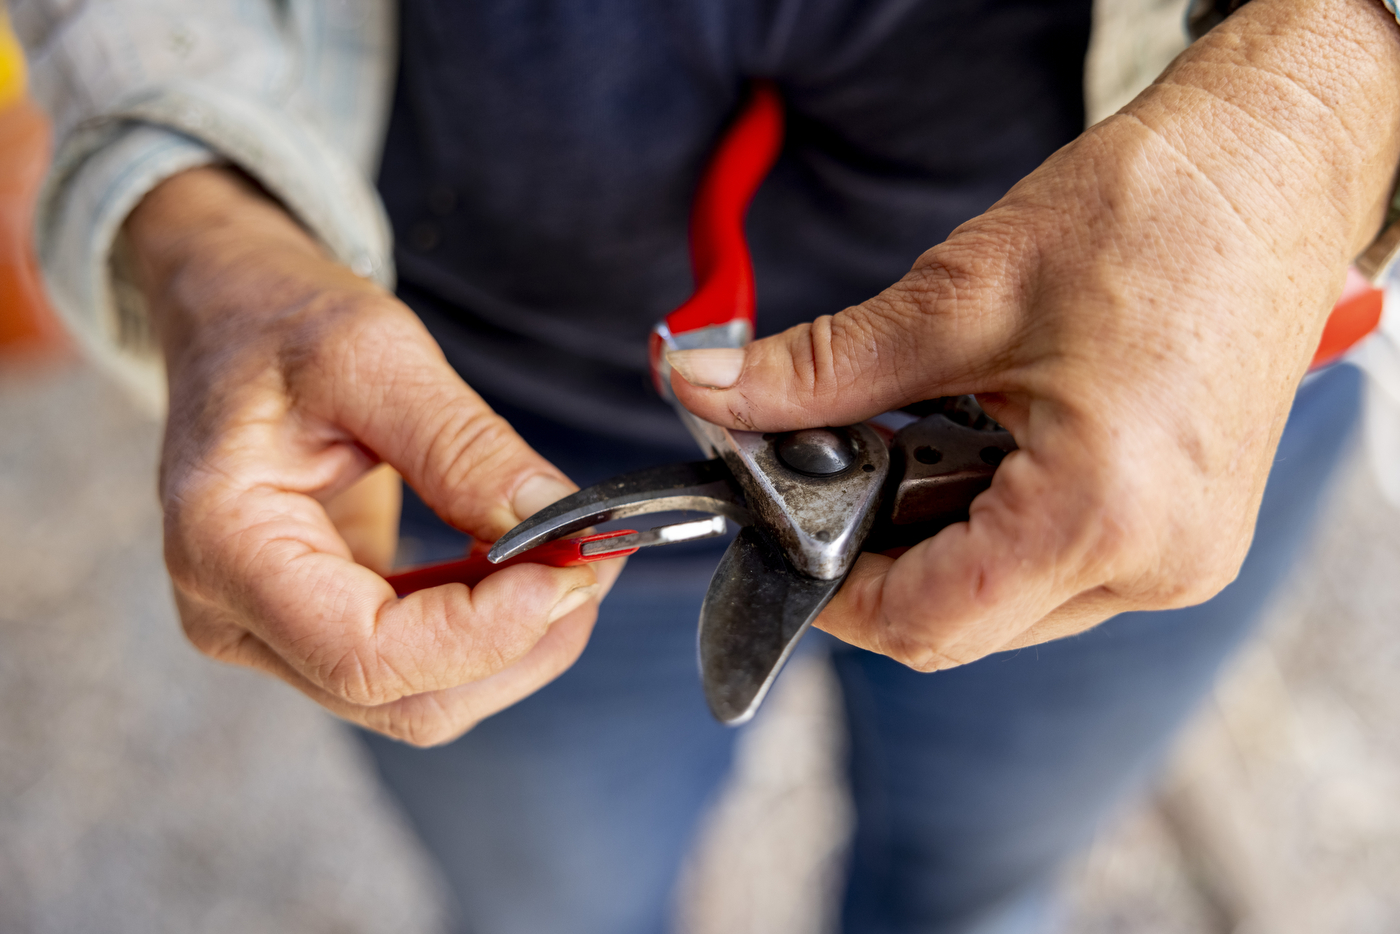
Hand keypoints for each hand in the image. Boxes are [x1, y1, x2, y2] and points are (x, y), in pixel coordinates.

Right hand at [126, 167, 619, 744]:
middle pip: (404, 697)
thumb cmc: (278, 323)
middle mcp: (236, 616)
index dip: (482, 633)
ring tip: (577, 562)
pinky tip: (535, 571)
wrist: (233, 320)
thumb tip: (560, 523)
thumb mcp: (374, 354)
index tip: (570, 573)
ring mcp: (277, 634)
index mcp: (222, 547)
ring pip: (424, 698)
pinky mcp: (322, 626)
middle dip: (519, 643)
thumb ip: (465, 448)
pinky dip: (493, 629)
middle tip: (595, 566)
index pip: (363, 654)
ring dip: (518, 644)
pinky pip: (422, 663)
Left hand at [668, 0, 1399, 669]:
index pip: (924, 622)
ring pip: (1005, 605)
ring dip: (936, 542)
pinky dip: (993, 529)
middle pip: (961, 624)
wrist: (1272, 172)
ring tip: (915, 443)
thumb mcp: (961, 294)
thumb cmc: (1152, 215)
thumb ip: (822, 369)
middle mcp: (1156, 563)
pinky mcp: (1186, 534)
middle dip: (875, 559)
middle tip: (832, 470)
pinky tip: (978, 451)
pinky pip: (1058, 573)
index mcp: (1103, 514)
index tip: (774, 536)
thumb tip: (707, 393)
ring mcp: (1180, 558)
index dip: (827, 593)